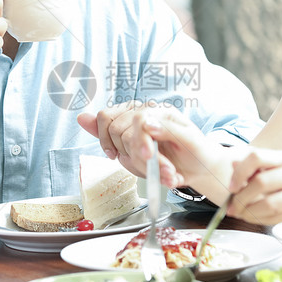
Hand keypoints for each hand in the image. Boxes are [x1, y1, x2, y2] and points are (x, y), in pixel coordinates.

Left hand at [78, 104, 210, 186]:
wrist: (200, 167)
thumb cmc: (163, 159)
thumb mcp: (129, 151)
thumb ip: (107, 134)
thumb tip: (81, 117)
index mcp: (135, 113)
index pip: (106, 117)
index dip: (105, 139)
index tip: (114, 155)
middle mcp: (150, 109)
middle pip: (119, 127)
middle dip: (129, 153)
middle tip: (145, 165)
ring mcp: (167, 115)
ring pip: (138, 128)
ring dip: (148, 158)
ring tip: (162, 172)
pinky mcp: (183, 127)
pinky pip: (161, 133)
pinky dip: (158, 149)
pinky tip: (165, 167)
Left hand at [226, 149, 281, 224]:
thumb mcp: (274, 166)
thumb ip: (253, 166)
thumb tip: (233, 164)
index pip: (256, 158)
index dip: (240, 173)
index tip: (231, 187)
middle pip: (261, 182)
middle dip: (240, 198)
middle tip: (231, 207)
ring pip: (269, 204)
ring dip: (248, 212)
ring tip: (239, 214)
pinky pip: (275, 218)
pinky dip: (258, 219)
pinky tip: (251, 217)